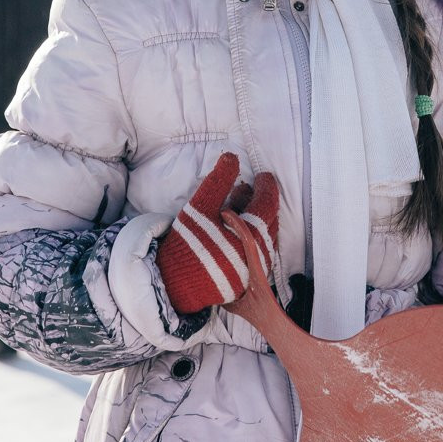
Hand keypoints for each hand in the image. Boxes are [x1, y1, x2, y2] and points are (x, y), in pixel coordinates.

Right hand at [156, 153, 278, 313]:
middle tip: (245, 188)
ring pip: (264, 236)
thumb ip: (218, 181)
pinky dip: (251, 235)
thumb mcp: (200, 208)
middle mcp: (259, 255)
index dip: (266, 186)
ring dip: (255, 218)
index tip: (262, 176)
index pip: (268, 203)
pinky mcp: (247, 279)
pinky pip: (258, 251)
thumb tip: (231, 157)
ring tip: (237, 205)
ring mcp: (255, 269)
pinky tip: (235, 228)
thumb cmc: (187, 244)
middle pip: (268, 220)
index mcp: (251, 236)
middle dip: (259, 201)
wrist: (173, 284)